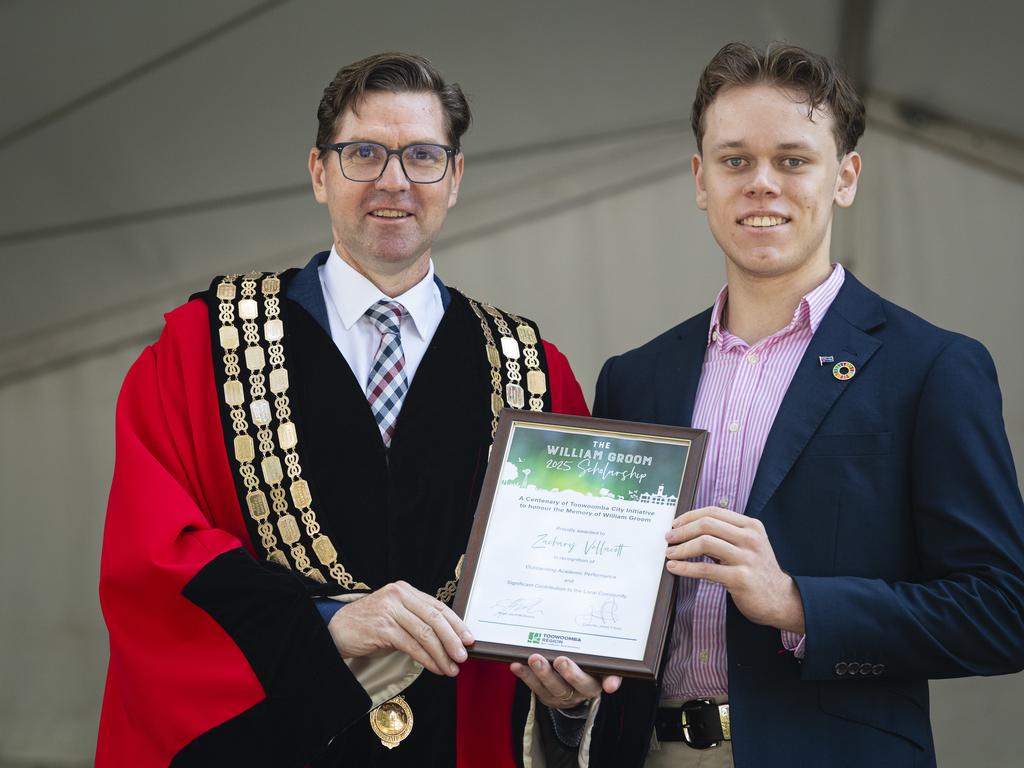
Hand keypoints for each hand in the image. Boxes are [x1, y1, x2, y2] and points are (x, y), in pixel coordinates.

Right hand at [327, 581, 473, 676]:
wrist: (335, 631)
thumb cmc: (369, 626)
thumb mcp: (395, 616)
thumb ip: (416, 620)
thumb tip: (448, 638)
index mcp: (405, 590)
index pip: (437, 606)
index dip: (456, 623)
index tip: (469, 638)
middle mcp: (398, 595)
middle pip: (434, 618)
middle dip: (452, 639)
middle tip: (464, 656)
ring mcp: (390, 610)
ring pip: (425, 633)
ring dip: (442, 654)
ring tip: (452, 668)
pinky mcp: (382, 627)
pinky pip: (411, 645)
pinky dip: (427, 659)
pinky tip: (435, 668)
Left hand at [510, 654, 621, 709]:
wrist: (572, 684)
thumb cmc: (588, 668)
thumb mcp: (599, 668)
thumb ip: (608, 670)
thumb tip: (612, 683)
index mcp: (594, 684)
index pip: (602, 682)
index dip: (607, 684)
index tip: (608, 686)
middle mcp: (577, 693)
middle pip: (572, 686)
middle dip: (567, 673)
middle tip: (561, 660)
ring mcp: (559, 696)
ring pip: (550, 687)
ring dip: (541, 673)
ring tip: (534, 658)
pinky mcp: (544, 695)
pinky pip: (533, 686)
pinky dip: (524, 675)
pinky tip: (517, 664)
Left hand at [665, 507, 804, 633]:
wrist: (781, 599)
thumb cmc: (758, 571)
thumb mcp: (749, 545)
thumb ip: (727, 534)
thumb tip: (691, 528)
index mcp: (751, 526)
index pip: (714, 512)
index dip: (690, 516)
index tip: (676, 524)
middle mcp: (750, 538)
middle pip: (707, 524)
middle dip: (682, 531)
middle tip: (669, 538)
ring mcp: (746, 558)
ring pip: (704, 543)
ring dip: (682, 548)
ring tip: (670, 554)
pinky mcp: (740, 578)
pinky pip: (705, 569)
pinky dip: (685, 568)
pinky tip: (675, 568)